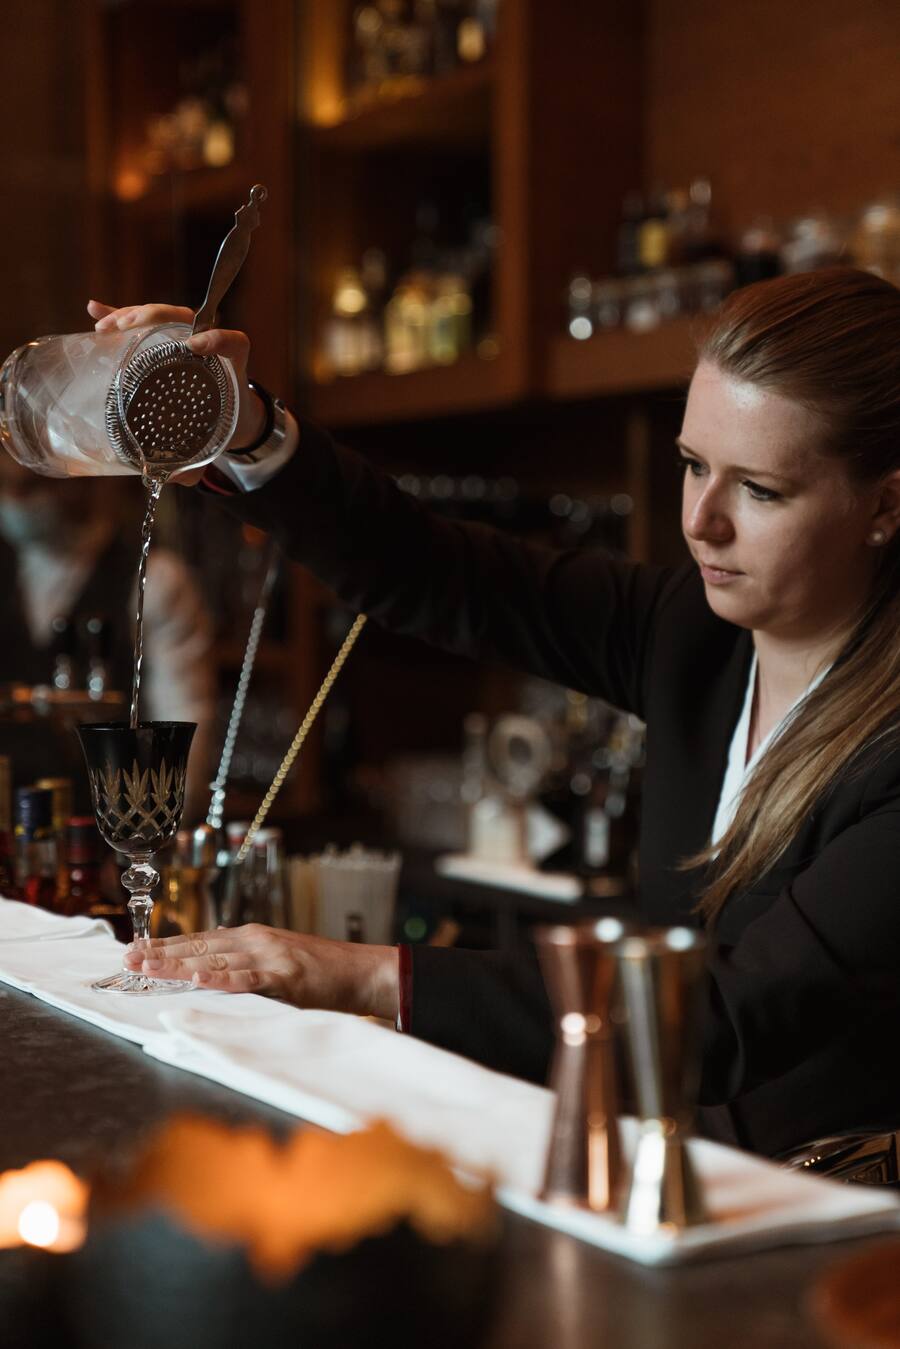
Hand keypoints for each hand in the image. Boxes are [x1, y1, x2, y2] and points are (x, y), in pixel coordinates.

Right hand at [86, 300, 267, 467]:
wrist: (230, 416)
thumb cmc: (223, 427)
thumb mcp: (215, 442)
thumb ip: (199, 461)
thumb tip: (176, 479)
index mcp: (230, 367)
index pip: (232, 342)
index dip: (217, 338)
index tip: (195, 345)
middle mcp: (207, 346)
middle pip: (184, 318)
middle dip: (153, 316)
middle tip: (124, 328)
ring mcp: (184, 340)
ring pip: (160, 317)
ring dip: (130, 314)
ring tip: (105, 327)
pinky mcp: (164, 341)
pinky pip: (141, 324)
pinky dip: (117, 315)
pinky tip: (94, 311)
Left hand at [122, 924, 400, 1020]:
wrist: (360, 971)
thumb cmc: (320, 972)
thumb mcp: (276, 960)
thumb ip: (245, 962)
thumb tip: (210, 964)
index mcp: (251, 937)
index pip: (199, 941)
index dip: (166, 946)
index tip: (136, 951)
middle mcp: (255, 940)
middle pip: (199, 948)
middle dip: (161, 954)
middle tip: (127, 959)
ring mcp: (270, 956)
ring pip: (215, 960)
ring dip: (178, 964)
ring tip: (148, 967)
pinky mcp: (286, 975)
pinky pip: (247, 978)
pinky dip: (222, 978)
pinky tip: (198, 978)